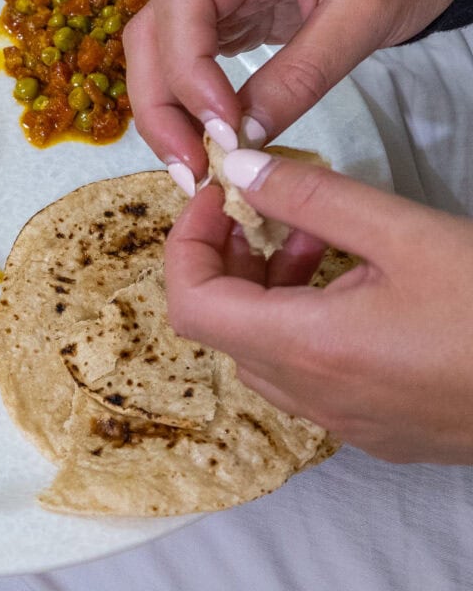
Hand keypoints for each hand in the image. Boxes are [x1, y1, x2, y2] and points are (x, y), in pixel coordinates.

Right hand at [125, 0, 461, 189]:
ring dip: (163, 112)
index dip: (188, 68)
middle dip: (159, 104)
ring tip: (192, 165)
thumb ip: (303, 74)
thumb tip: (247, 139)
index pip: (183, 0)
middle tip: (189, 166)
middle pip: (150, 33)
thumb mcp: (367, 15)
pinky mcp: (225, 24)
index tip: (222, 127)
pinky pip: (184, 65)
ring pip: (156, 53)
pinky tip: (202, 141)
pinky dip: (184, 107)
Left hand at [164, 149, 472, 463]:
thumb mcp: (407, 232)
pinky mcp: (376, 426)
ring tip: (320, 236)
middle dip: (228, 260)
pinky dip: (304, 321)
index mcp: (307, 347)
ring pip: (264, 349)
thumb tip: (238, 169)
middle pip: (222, 326)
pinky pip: (308, 373)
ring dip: (270, 287)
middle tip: (265, 211)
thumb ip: (312, 198)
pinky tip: (353, 282)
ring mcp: (344, 420)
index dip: (186, 245)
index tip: (214, 199)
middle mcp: (313, 395)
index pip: (191, 305)